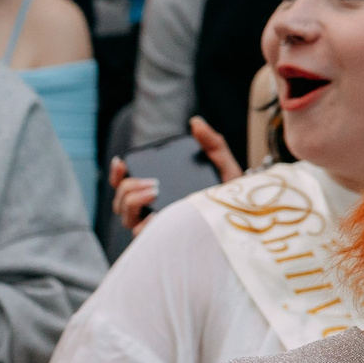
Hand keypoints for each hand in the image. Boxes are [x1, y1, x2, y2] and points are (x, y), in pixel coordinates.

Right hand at [112, 116, 239, 232]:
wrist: (246, 216)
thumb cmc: (231, 194)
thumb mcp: (222, 164)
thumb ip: (211, 143)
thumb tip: (196, 122)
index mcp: (156, 191)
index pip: (124, 184)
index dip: (116, 173)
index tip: (122, 162)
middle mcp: (150, 210)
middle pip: (120, 201)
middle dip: (128, 188)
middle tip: (152, 183)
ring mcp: (155, 226)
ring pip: (126, 217)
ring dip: (133, 202)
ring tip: (154, 193)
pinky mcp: (162, 240)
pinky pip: (142, 234)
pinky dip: (144, 224)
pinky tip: (157, 216)